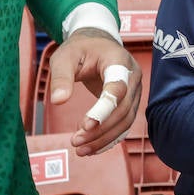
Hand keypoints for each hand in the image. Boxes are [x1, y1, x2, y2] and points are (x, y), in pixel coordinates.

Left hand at [48, 29, 141, 155]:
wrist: (97, 45)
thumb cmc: (80, 49)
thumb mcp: (65, 56)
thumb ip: (61, 76)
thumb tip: (58, 101)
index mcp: (119, 61)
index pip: (117, 88)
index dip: (104, 109)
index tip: (85, 125)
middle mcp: (133, 77)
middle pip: (124, 109)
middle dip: (101, 129)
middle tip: (76, 141)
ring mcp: (134, 91)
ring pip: (126, 120)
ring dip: (105, 138)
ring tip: (81, 149)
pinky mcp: (130, 102)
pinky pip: (124, 124)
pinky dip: (110, 138)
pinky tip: (93, 148)